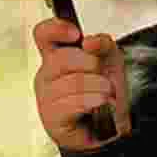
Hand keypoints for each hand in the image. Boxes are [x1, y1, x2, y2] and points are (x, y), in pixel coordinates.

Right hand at [32, 19, 130, 150]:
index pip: (43, 35)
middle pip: (62, 58)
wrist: (113, 128)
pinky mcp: (51, 117)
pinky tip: (100, 105)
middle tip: (103, 76)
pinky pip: (73, 103)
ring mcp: (46, 97)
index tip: (76, 35)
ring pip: (73, 81)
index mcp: (56, 58)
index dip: (56, 29)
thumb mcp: (111, 62)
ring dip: (99, 87)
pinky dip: (94, 102)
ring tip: (105, 95)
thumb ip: (103, 44)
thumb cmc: (106, 95)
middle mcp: (46, 75)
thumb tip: (90, 41)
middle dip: (91, 65)